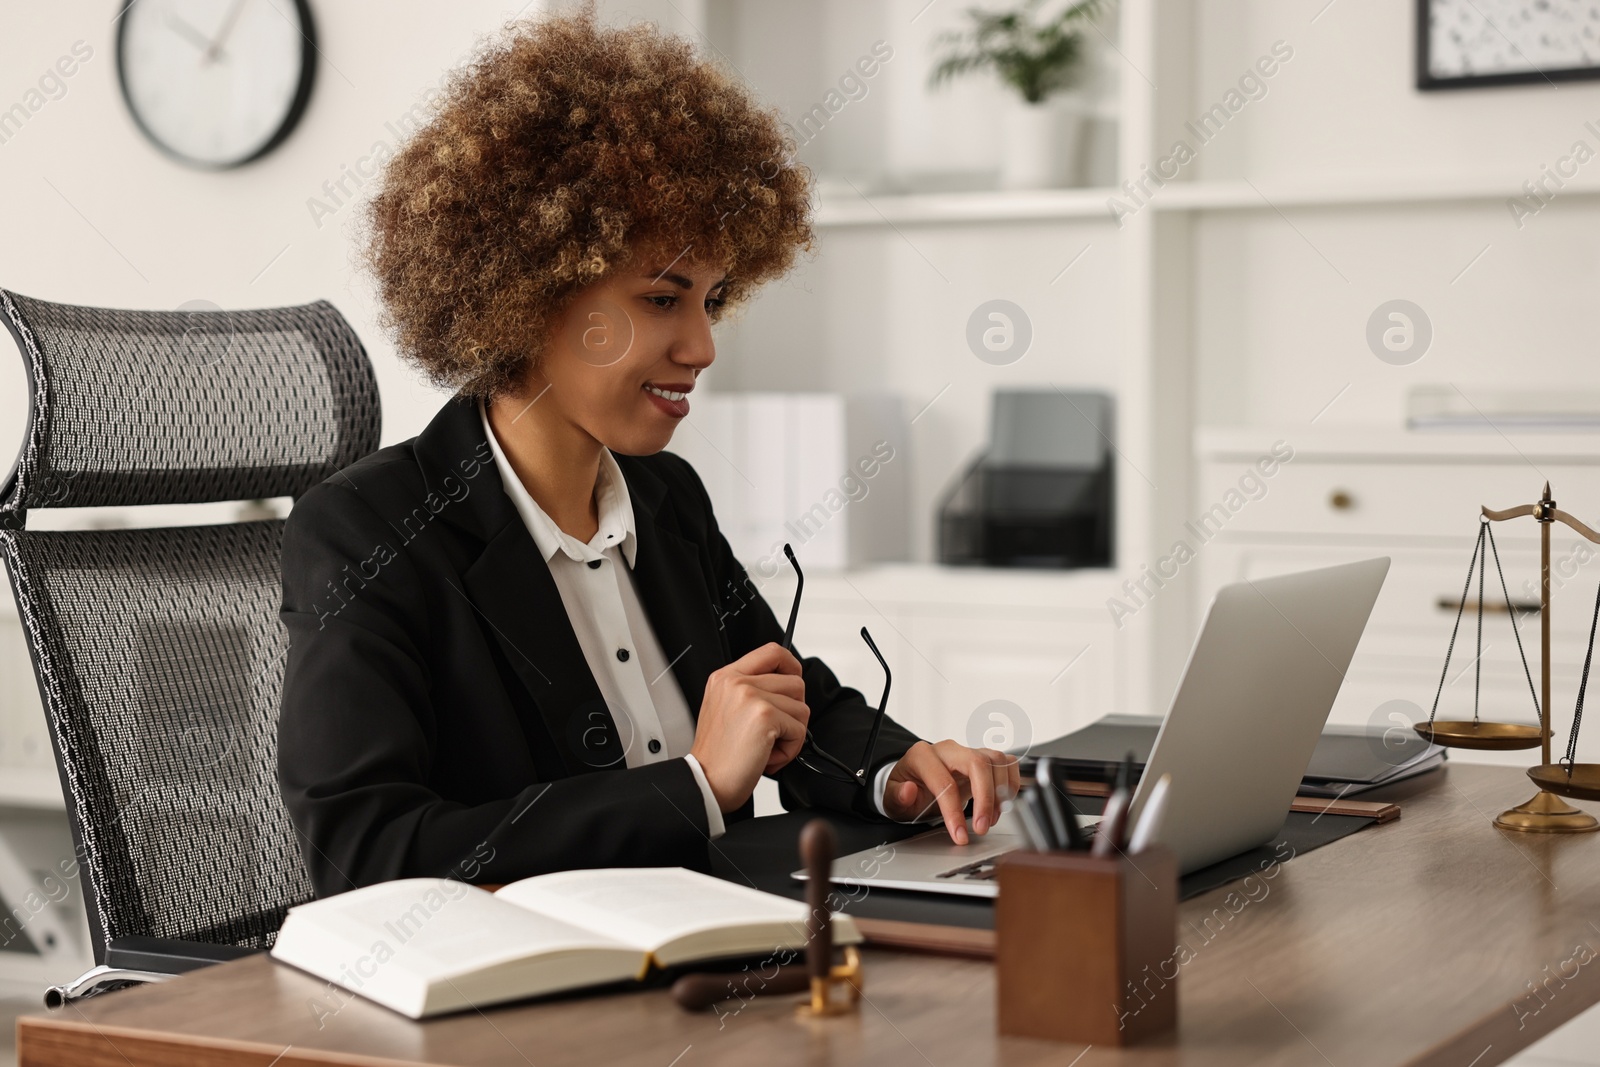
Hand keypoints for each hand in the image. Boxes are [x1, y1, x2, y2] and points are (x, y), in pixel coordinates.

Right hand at [690, 642, 808, 812]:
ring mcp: (750, 696)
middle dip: (793, 712)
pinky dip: (790, 750)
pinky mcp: (764, 716)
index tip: (794, 680)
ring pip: (801, 708)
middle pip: (795, 682)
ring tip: (767, 747)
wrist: (705, 782)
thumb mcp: (724, 709)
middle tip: (773, 733)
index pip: (772, 652)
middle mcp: (736, 682)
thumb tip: (786, 687)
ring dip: (791, 734)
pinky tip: (768, 757)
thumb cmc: (717, 755)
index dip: (791, 665)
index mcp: (725, 677)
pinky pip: (800, 729)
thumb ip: (750, 691)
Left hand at [881, 741, 1019, 845]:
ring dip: (1000, 792)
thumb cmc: (906, 788)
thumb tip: (908, 790)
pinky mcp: (982, 758)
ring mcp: (967, 751)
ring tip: (991, 818)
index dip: (954, 811)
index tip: (959, 834)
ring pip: (996, 759)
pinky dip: (1010, 783)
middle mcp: (948, 750)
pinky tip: (1002, 804)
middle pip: (977, 763)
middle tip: (983, 827)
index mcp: (923, 756)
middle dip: (985, 798)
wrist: (914, 779)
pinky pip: (1006, 762)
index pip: (944, 781)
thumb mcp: (892, 797)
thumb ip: (898, 796)